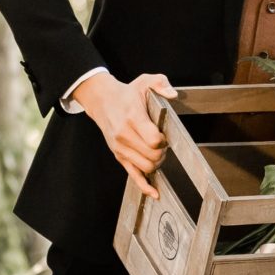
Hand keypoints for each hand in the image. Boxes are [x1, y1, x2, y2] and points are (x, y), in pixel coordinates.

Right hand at [76, 71, 178, 198]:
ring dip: (157, 163)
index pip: (154, 140)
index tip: (164, 134)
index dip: (164, 140)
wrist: (101, 100)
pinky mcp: (119, 155)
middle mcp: (124, 135)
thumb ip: (160, 83)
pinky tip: (155, 193)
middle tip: (163, 143)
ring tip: (157, 152)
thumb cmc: (126, 92)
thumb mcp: (144, 81)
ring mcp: (120, 148)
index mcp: (132, 118)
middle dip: (163, 152)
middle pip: (152, 156)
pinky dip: (144, 186)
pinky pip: (133, 175)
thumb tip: (173, 95)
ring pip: (145, 167)